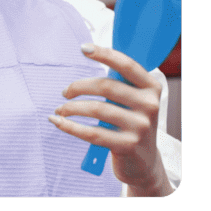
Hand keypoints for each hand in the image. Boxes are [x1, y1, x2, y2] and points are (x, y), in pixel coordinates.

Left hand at [49, 44, 172, 195]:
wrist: (144, 162)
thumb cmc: (132, 122)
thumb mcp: (136, 100)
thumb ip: (121, 83)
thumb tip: (92, 60)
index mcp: (152, 87)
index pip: (126, 65)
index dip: (104, 54)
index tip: (83, 48)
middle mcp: (149, 105)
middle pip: (107, 87)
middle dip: (79, 86)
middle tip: (65, 92)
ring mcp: (139, 126)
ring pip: (97, 110)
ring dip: (72, 108)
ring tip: (60, 109)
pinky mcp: (127, 146)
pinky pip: (92, 133)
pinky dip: (70, 126)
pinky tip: (58, 122)